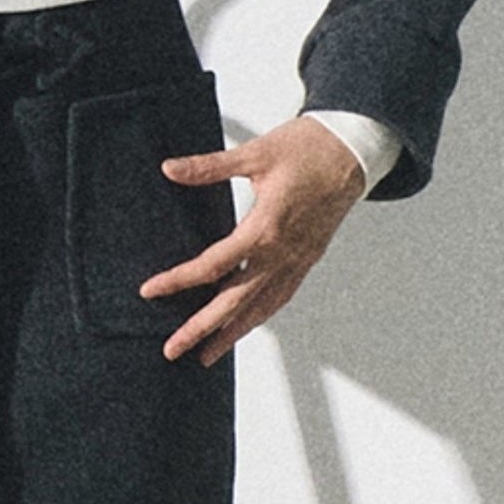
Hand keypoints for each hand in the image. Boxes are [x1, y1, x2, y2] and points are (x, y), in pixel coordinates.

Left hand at [138, 116, 364, 366]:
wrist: (354, 151)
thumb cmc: (307, 149)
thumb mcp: (254, 154)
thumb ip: (209, 167)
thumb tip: (169, 169)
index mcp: (265, 227)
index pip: (213, 265)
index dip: (178, 280)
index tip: (150, 291)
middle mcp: (282, 253)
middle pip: (235, 301)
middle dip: (201, 328)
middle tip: (172, 350)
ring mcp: (298, 260)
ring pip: (261, 307)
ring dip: (231, 332)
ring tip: (206, 354)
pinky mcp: (308, 259)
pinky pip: (281, 296)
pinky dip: (260, 315)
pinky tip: (245, 324)